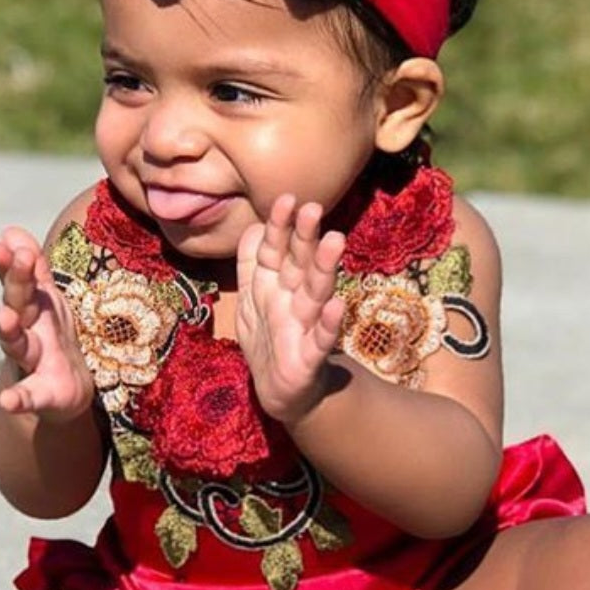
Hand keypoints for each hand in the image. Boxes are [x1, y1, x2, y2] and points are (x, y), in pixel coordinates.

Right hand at [0, 226, 93, 419]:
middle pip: (18, 302)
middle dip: (16, 280)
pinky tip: (8, 402)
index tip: (6, 238)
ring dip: (10, 330)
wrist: (60, 391)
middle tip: (11, 255)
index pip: (20, 279)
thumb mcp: (45, 301)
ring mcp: (31, 362)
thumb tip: (10, 231)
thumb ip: (32, 269)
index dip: (14, 260)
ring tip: (5, 317)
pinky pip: (27, 396)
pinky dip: (17, 399)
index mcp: (32, 308)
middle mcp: (26, 331)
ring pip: (16, 344)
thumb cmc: (50, 339)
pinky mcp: (40, 395)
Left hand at [235, 196, 345, 423]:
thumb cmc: (269, 336)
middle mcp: (294, 299)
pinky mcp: (310, 357)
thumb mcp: (252, 297)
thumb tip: (253, 225)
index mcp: (276, 284)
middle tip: (313, 209)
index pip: (277, 249)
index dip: (280, 227)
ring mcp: (304, 326)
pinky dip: (329, 323)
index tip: (287, 198)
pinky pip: (321, 338)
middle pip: (300, 265)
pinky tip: (338, 305)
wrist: (279, 390)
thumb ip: (251, 262)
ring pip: (315, 293)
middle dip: (306, 238)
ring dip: (324, 269)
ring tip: (333, 242)